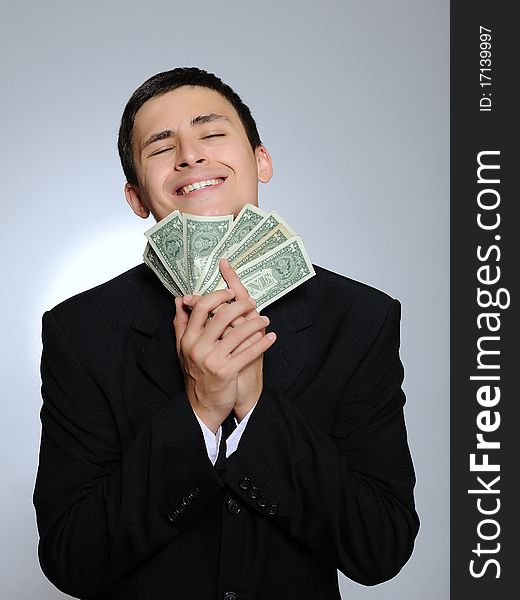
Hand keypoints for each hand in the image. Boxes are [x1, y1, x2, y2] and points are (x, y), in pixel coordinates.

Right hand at [173, 274, 274, 431]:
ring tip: (264, 320)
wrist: (202, 405)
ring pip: (238, 333)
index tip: (230, 291)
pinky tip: (271, 337)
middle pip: (221, 316)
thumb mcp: (183, 348)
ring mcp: (213, 360)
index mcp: (188, 339)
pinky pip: (249, 352)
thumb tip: (179, 300)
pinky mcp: (227, 372)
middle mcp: (198, 348)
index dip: (217, 296)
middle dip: (240, 306)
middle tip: (252, 303)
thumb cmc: (196, 373)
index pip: (200, 308)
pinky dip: (262, 343)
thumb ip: (181, 323)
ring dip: (256, 323)